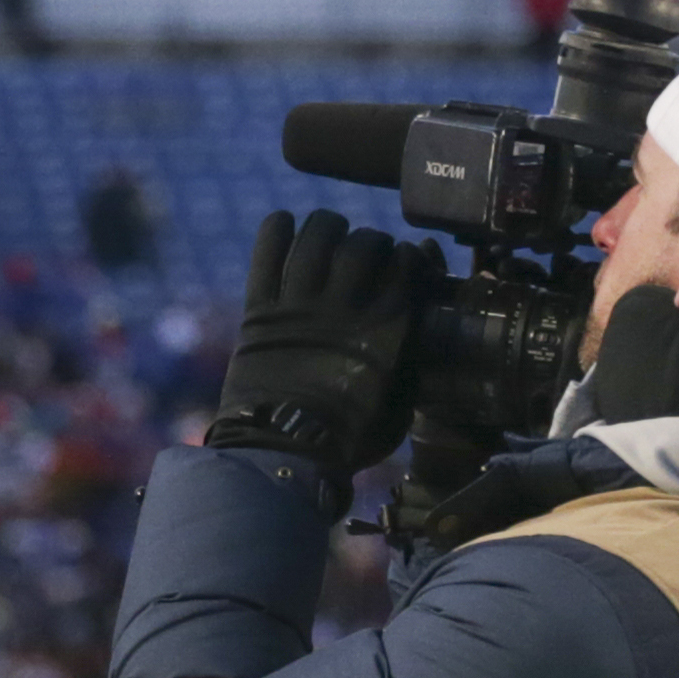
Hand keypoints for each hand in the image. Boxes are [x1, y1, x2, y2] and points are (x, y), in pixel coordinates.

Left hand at [210, 210, 435, 474]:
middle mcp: (344, 308)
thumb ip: (411, 364)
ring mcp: (298, 306)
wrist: (283, 453)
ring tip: (329, 231)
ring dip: (326, 226)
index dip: (408, 256)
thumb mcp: (399, 406)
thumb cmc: (348, 439)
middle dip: (370, 240)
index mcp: (385, 330)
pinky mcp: (259, 311)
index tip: (406, 262)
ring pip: (315, 238)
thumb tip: (418, 330)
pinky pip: (267, 254)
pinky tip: (284, 224)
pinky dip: (275, 231)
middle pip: (363, 245)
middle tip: (366, 250)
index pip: (406, 266)